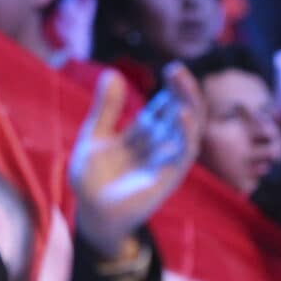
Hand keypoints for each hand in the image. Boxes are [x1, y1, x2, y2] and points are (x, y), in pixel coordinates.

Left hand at [69, 62, 202, 259]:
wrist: (89, 212)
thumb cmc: (92, 178)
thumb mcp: (95, 135)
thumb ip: (106, 108)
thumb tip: (112, 73)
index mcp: (145, 132)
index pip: (167, 104)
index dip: (173, 87)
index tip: (172, 68)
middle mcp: (160, 144)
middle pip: (183, 113)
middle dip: (185, 91)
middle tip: (177, 70)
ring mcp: (166, 160)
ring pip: (190, 131)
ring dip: (191, 107)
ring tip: (185, 86)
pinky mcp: (167, 177)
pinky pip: (184, 154)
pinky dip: (187, 134)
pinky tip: (183, 115)